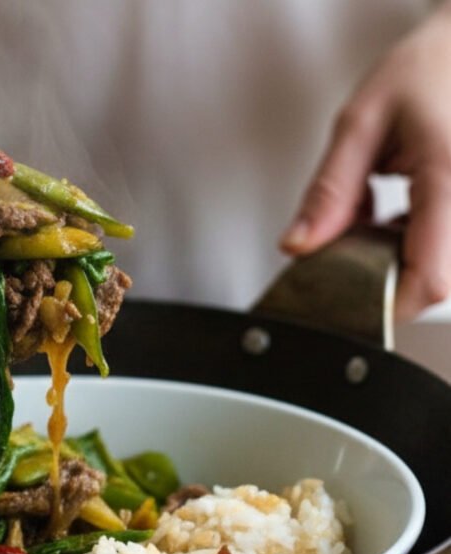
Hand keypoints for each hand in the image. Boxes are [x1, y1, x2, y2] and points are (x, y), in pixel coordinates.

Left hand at [281, 3, 450, 318]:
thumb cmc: (427, 70)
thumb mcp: (360, 124)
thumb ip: (329, 191)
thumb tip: (299, 246)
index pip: (430, 279)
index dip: (384, 302)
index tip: (340, 295)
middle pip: (436, 281)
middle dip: (382, 276)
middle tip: (348, 241)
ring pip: (442, 270)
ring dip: (397, 259)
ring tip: (374, 216)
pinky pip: (446, 252)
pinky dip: (412, 244)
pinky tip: (395, 215)